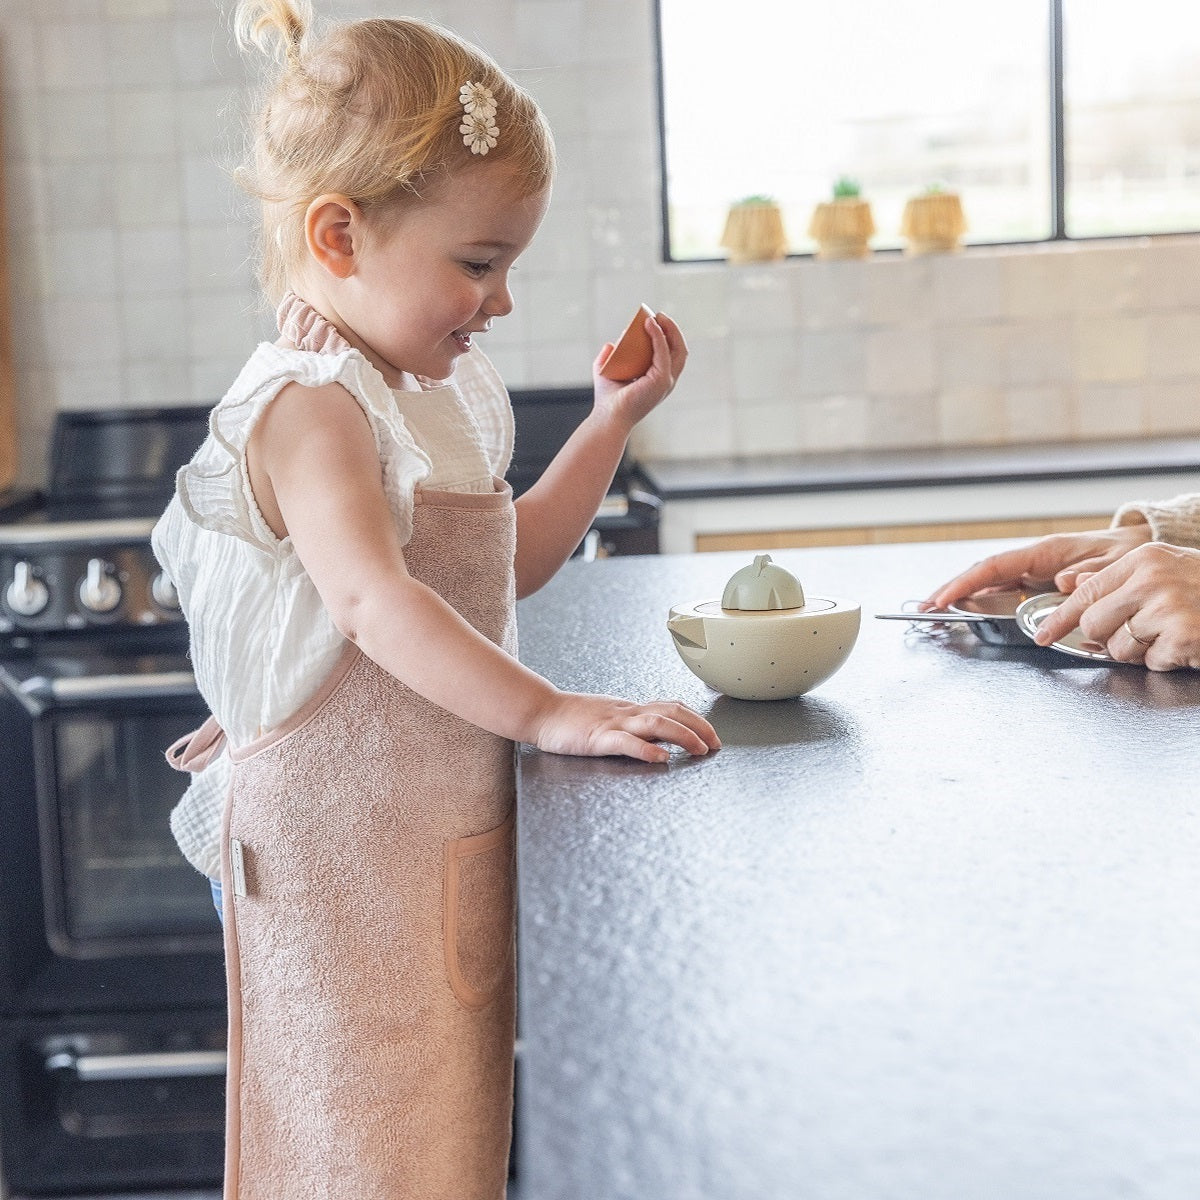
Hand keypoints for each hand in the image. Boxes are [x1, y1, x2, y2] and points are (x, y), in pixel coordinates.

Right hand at [532, 691, 719, 763]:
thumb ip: (631, 723)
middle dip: (699, 727)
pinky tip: (661, 760)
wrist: (541, 712)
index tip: (712, 735)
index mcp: (630, 709)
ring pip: (656, 723)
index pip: (671, 706)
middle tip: (716, 745)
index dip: (696, 719)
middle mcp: (627, 713)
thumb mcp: (608, 716)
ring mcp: (613, 724)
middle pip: (671, 712)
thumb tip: (658, 735)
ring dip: (683, 736)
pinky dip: (647, 750)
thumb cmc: (572, 718)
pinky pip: (626, 742)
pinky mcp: (597, 738)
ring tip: (700, 750)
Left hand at [591, 311, 687, 434]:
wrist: (608, 416)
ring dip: (669, 329)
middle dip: (672, 329)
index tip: (654, 320)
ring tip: (655, 316)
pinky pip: (663, 351)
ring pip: (677, 348)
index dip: (667, 336)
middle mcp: (667, 381)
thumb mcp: (607, 372)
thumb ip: (608, 358)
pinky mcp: (661, 380)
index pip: (671, 354)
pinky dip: (658, 335)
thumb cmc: (609, 399)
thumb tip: (610, 345)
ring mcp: (666, 381)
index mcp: (659, 380)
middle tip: (657, 315)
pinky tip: (649, 324)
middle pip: (679, 349)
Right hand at [925, 523, 1152, 609]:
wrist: (1139, 550)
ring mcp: (1032, 573)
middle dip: (951, 590)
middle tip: (926, 609)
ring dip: (961, 597)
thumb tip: (1063, 581)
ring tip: (936, 611)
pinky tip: (966, 612)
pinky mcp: (1036, 584)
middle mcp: (1033, 561)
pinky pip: (1003, 592)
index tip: (945, 598)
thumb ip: (1092, 574)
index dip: (967, 582)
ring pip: (989, 584)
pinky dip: (981, 601)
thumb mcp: (1115, 563)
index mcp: (1046, 552)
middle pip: (983, 575)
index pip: (996, 566)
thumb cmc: (1126, 554)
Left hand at [1030, 541, 1199, 669]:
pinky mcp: (1183, 636)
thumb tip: (1072, 585)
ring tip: (1167, 634)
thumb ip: (1117, 580)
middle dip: (1107, 637)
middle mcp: (1152, 579)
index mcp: (1143, 559)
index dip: (1059, 619)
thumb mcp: (1163, 571)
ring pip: (1118, 647)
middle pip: (1093, 624)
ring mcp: (1169, 608)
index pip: (1084, 593)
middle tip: (1138, 632)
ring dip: (1139, 651)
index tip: (1044, 635)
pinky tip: (1184, 644)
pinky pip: (1150, 662)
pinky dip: (1165, 660)